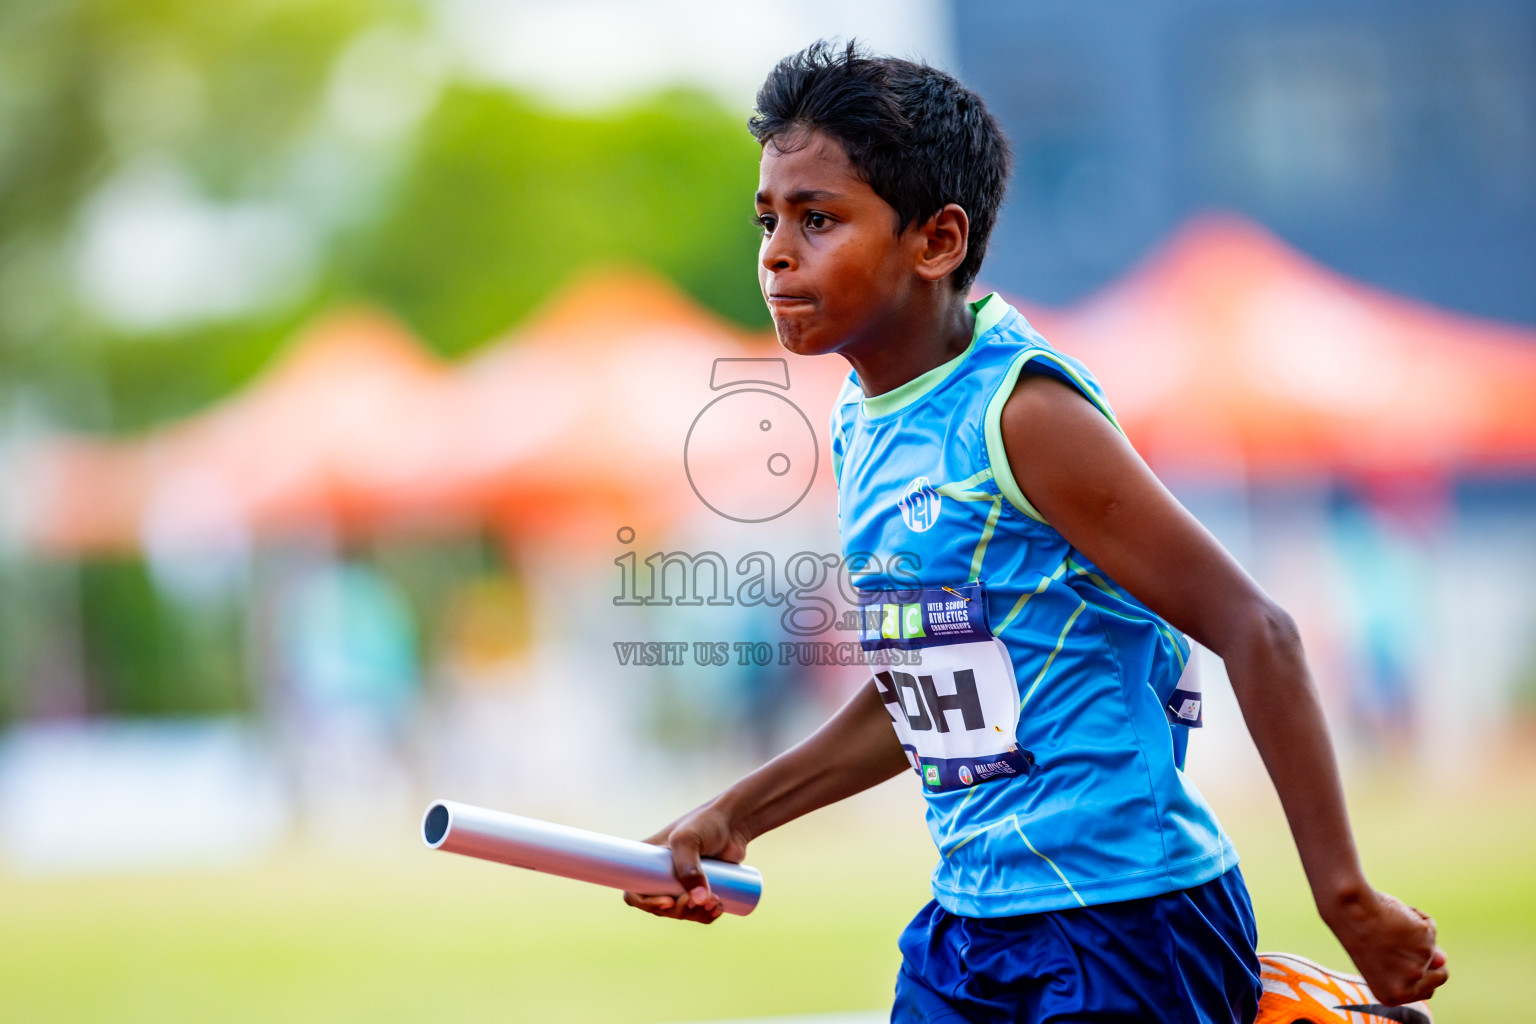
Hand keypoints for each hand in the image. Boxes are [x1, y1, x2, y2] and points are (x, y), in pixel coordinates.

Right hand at [621, 801, 749, 924]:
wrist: (733, 823)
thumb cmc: (705, 823)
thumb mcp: (688, 839)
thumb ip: (688, 867)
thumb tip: (698, 900)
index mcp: (647, 862)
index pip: (635, 892)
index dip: (647, 903)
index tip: (669, 902)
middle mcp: (661, 875)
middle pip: (660, 908)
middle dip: (679, 910)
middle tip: (698, 901)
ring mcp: (681, 884)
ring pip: (681, 912)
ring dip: (696, 914)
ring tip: (715, 901)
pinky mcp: (700, 889)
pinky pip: (698, 912)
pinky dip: (707, 915)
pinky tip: (718, 909)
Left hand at [1325, 888, 1447, 1004]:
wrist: (1349, 909)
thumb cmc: (1360, 929)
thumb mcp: (1386, 952)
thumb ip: (1414, 962)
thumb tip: (1442, 960)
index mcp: (1390, 996)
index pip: (1427, 992)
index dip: (1421, 970)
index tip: (1402, 954)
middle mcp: (1404, 991)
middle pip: (1440, 976)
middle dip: (1430, 957)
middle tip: (1403, 939)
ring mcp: (1416, 971)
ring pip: (1434, 947)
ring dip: (1418, 932)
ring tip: (1391, 924)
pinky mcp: (1425, 949)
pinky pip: (1430, 927)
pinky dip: (1417, 916)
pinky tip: (1395, 913)